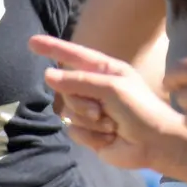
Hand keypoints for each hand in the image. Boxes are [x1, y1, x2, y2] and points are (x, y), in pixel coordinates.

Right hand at [30, 36, 186, 171]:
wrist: (155, 144)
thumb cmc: (140, 109)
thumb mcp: (112, 88)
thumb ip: (79, 80)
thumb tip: (48, 75)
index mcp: (105, 70)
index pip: (73, 55)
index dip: (52, 48)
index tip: (31, 42)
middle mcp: (96, 88)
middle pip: (66, 89)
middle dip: (81, 102)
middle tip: (101, 110)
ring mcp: (92, 110)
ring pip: (68, 112)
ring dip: (89, 120)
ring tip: (111, 125)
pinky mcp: (90, 132)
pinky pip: (74, 131)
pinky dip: (91, 136)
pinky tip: (109, 138)